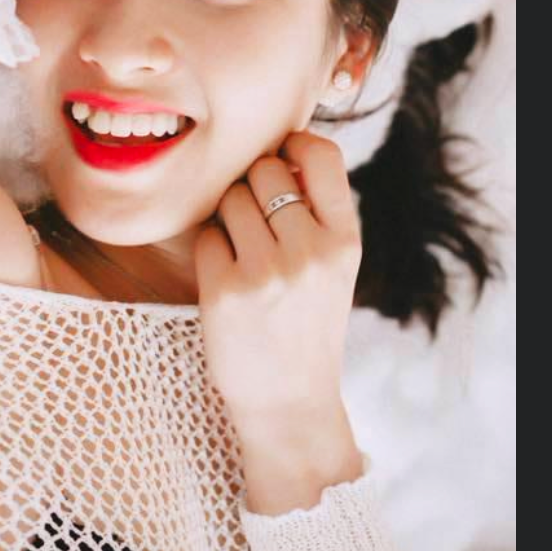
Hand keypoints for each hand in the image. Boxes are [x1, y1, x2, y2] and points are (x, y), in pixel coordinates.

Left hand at [193, 130, 362, 427]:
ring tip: (244, 256)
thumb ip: (317, 210)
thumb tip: (280, 146)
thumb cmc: (307, 323)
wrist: (290, 406)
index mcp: (345, 240)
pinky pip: (206, 235)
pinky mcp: (225, 291)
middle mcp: (311, 251)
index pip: (322, 154)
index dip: (295, 145)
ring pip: (230, 198)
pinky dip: (210, 250)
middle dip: (253, 186)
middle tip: (258, 225)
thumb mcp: (334, 266)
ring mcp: (268, 271)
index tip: (284, 160)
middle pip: (264, 169)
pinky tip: (226, 280)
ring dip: (228, 218)